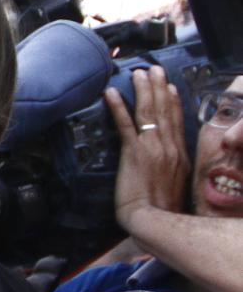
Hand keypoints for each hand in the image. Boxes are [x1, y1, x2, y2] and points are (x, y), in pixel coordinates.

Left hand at [107, 66, 188, 233]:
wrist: (153, 221)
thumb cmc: (161, 212)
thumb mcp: (175, 187)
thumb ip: (172, 170)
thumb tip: (166, 165)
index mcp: (180, 155)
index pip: (177, 122)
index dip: (174, 102)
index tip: (171, 87)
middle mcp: (169, 147)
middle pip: (165, 111)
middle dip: (159, 88)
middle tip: (154, 70)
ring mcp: (153, 148)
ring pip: (149, 112)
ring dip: (143, 90)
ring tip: (139, 74)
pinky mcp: (134, 153)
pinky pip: (125, 125)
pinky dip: (118, 107)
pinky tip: (112, 93)